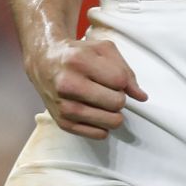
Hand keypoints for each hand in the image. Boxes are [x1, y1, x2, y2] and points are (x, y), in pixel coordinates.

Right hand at [31, 36, 147, 138]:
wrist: (44, 61)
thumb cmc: (77, 54)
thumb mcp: (103, 50)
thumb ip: (126, 71)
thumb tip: (141, 96)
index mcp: (79, 61)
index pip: (120, 81)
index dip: (123, 82)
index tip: (114, 78)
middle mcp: (68, 84)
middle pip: (117, 103)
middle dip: (118, 97)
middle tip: (108, 90)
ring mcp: (64, 106)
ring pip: (111, 121)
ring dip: (113, 113)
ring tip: (103, 102)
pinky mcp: (63, 123)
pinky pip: (99, 134)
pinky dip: (103, 126)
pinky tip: (95, 113)